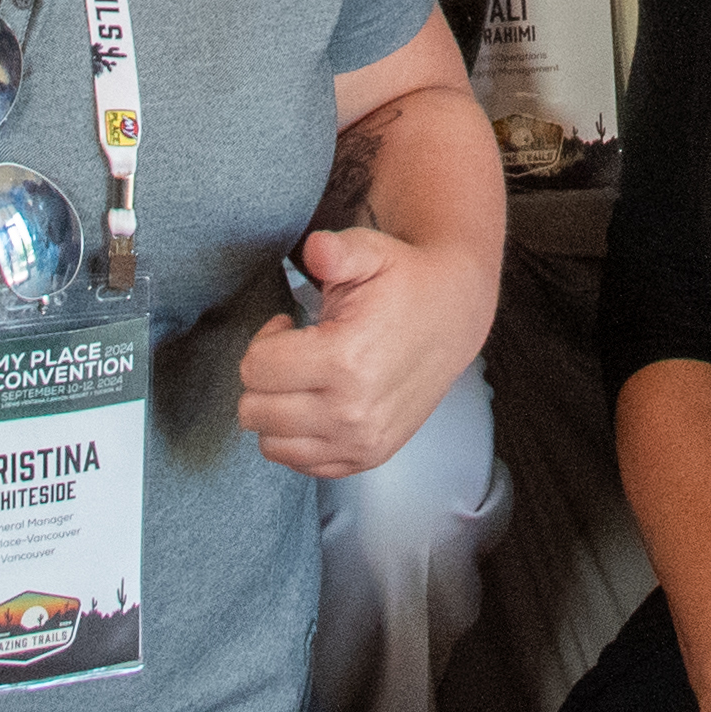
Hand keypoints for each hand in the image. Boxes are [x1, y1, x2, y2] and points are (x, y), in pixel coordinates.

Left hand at [237, 219, 493, 479]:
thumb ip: (337, 251)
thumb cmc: (405, 282)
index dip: (264, 339)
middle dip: (264, 376)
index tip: (287, 325)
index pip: (256, 369)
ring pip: (271, 443)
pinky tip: (316, 402)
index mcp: (347, 360)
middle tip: (294, 351)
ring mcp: (361, 442)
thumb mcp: (371, 252)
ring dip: (276, 409)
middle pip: (256, 410)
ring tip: (305, 377)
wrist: (455, 316)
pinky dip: (296, 436)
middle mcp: (353, 412)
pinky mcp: (368, 457)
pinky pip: (301, 463)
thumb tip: (316, 249)